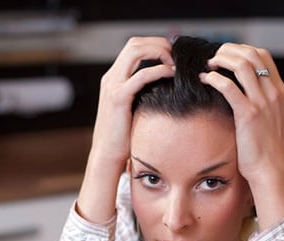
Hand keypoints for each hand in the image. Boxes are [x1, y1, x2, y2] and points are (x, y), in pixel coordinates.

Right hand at [91, 36, 174, 166]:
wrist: (107, 154)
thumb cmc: (123, 136)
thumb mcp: (133, 109)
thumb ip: (142, 95)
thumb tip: (164, 89)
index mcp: (113, 78)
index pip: (133, 47)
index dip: (154, 45)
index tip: (172, 55)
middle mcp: (111, 77)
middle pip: (135, 43)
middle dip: (158, 44)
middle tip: (177, 55)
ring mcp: (113, 85)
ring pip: (136, 51)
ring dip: (159, 51)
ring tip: (174, 62)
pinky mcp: (119, 97)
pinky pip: (141, 75)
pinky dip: (159, 70)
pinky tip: (171, 74)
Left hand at [199, 43, 283, 226]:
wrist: (272, 170)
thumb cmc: (271, 151)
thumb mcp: (278, 122)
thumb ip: (271, 105)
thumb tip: (260, 96)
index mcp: (280, 92)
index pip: (264, 56)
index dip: (243, 49)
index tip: (228, 54)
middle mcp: (273, 93)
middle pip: (252, 55)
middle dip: (230, 50)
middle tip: (215, 56)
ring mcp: (262, 102)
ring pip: (241, 65)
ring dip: (222, 60)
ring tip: (209, 65)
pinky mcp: (248, 114)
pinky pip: (228, 87)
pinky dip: (214, 78)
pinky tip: (204, 80)